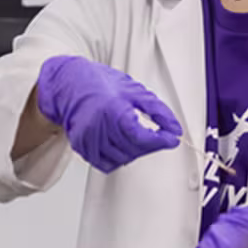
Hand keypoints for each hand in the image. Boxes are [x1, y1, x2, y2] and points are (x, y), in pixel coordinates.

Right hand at [35, 56, 181, 172]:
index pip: (142, 137)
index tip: (171, 139)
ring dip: (135, 152)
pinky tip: (121, 145)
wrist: (72, 84)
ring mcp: (88, 140)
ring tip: (137, 137)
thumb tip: (174, 128)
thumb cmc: (101, 84)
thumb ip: (158, 111)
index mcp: (113, 111)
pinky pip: (105, 164)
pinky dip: (118, 159)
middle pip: (134, 150)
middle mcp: (98, 128)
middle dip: (150, 145)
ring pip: (122, 159)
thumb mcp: (135, 92)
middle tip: (156, 136)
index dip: (161, 141)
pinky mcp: (82, 147)